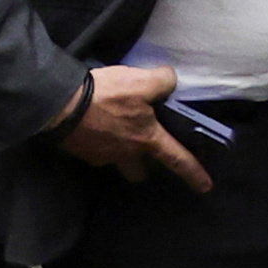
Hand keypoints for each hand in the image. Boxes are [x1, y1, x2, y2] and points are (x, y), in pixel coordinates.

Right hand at [60, 62, 213, 191]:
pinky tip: (93, 124)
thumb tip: (170, 81)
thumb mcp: (141, 80)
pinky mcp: (81, 151)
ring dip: (119, 153)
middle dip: (143, 165)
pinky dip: (98, 140)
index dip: (193, 173)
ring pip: (116, 162)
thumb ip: (162, 81)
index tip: (205, 187)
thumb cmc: (107, 96)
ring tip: (114, 133)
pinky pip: (95, 151)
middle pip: (140, 172)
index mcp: (146, 139)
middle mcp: (126, 153)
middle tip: (141, 150)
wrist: (62, 105)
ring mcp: (102, 156)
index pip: (177, 159)